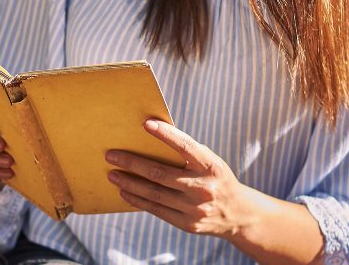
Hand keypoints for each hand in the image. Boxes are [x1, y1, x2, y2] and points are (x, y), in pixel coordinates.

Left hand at [105, 119, 245, 238]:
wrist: (237, 214)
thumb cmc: (215, 177)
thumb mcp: (209, 160)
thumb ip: (187, 152)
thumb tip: (153, 135)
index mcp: (210, 165)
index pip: (186, 146)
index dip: (166, 134)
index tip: (145, 123)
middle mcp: (203, 187)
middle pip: (160, 173)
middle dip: (132, 163)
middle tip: (111, 155)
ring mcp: (195, 208)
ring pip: (154, 194)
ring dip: (129, 183)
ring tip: (112, 174)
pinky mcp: (188, 224)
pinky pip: (157, 210)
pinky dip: (138, 200)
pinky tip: (124, 192)